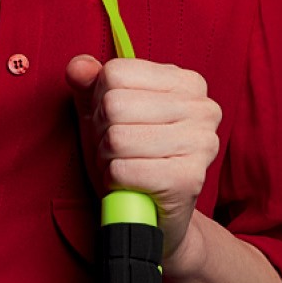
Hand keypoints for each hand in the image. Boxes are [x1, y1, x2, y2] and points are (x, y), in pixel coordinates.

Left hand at [65, 55, 220, 263]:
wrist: (153, 215)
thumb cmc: (130, 155)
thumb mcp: (103, 112)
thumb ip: (88, 83)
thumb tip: (78, 67)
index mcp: (186, 82)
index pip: (115, 72)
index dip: (101, 100)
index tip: (117, 121)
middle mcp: (203, 108)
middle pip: (114, 104)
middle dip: (103, 132)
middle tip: (119, 149)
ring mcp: (202, 143)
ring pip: (117, 138)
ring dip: (108, 158)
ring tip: (124, 165)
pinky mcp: (190, 179)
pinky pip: (123, 169)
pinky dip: (114, 179)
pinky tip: (130, 184)